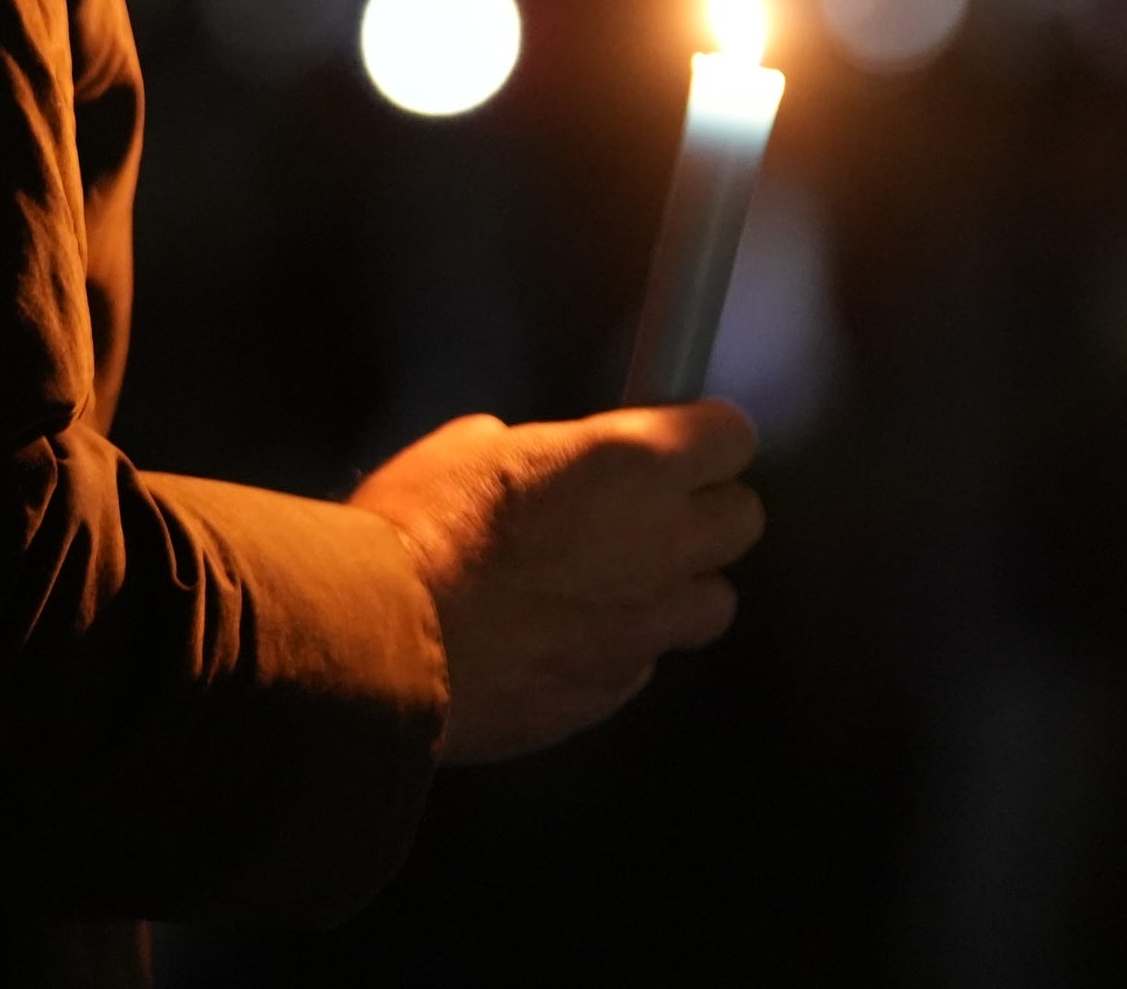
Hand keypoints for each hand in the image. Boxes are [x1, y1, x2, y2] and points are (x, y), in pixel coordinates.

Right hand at [348, 400, 762, 764]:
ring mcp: (647, 628)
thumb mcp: (470, 446)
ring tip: (614, 582)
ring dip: (676, 586)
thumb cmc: (419, 526)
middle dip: (704, 509)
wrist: (384, 642)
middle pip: (743, 519)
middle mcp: (663, 545)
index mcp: (634, 464)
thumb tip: (538, 464)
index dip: (703, 434)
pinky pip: (643, 660)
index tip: (678, 436)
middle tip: (646, 507)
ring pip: (712, 603)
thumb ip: (538, 454)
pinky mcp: (614, 692)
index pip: (732, 435)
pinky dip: (617, 645)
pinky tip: (560, 636)